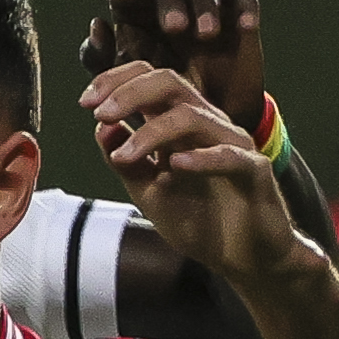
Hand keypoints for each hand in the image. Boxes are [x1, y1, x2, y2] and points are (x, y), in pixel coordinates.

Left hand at [79, 0, 266, 128]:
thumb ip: (101, 60)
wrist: (201, 128)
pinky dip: (245, 3)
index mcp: (129, 8)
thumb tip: (99, 25)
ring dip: (203, 2)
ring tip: (206, 36)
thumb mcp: (122, 89)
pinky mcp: (234, 6)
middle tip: (174, 29)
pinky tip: (245, 27)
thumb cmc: (153, 102)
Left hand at [87, 63, 303, 286]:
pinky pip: (230, 155)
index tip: (85, 102)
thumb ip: (126, 162)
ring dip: (152, 133)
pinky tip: (174, 166)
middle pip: (170, 83)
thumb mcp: (150, 191)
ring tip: (124, 156)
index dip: (116, 82)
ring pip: (193, 116)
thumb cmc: (200, 220)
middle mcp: (206, 124)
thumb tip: (101, 128)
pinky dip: (202, 158)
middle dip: (131, 93)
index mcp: (180, 123)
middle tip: (101, 112)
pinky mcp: (254, 170)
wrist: (241, 257)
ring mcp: (232, 143)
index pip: (150, 81)